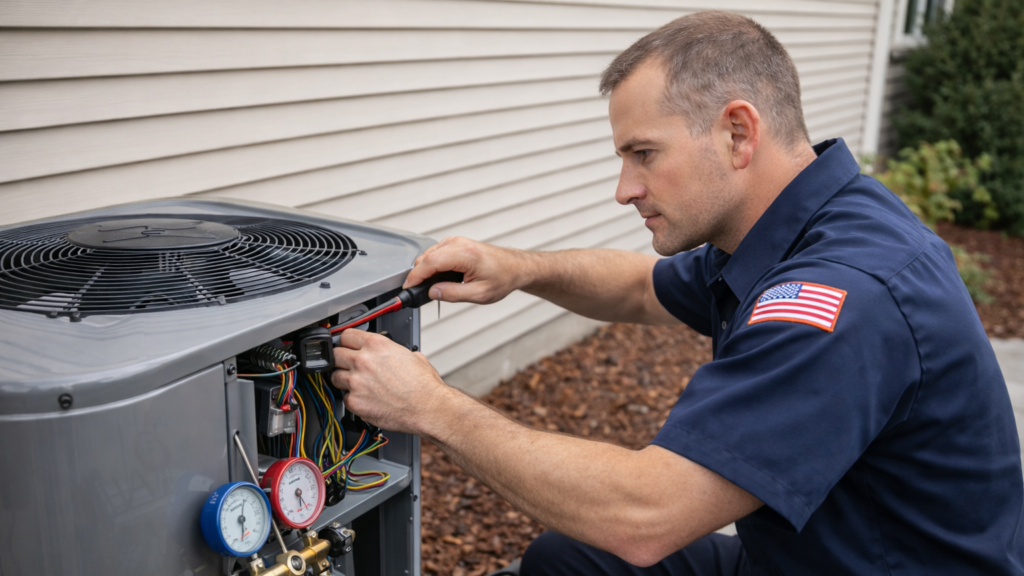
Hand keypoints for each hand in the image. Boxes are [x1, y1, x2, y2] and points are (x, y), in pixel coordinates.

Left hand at [331, 329, 454, 434]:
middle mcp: (363, 361)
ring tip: (358, 384)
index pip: (346, 335)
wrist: (428, 408)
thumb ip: (393, 351)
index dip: (347, 342)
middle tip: (350, 366)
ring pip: (335, 377)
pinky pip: (345, 398)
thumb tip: (391, 353)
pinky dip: (354, 400)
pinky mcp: (355, 402)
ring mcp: (356, 382)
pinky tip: (366, 399)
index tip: (347, 346)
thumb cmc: (424, 385)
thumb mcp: (412, 355)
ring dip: (344, 380)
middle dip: (342, 360)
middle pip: (336, 354)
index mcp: (376, 345)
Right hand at [402, 236, 527, 304]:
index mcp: (464, 254)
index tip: (408, 287)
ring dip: (426, 270)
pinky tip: (440, 277)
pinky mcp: (456, 243)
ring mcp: (456, 241)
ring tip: (433, 287)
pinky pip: (436, 253)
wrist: (515, 267)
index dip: (415, 277)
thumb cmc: (503, 278)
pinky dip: (432, 265)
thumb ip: (452, 294)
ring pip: (429, 254)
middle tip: (420, 292)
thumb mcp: (478, 294)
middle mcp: (458, 243)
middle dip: (419, 275)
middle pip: (425, 257)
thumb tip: (431, 292)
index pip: (429, 263)